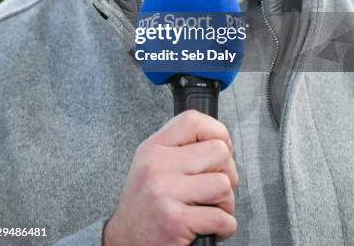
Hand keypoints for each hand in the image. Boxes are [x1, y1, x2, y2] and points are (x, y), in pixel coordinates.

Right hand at [103, 109, 237, 245]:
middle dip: (228, 172)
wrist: (125, 241)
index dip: (217, 131)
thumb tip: (223, 141)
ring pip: (223, 184)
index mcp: (154, 147)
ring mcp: (165, 192)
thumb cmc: (146, 203)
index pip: (193, 120)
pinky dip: (225, 226)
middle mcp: (157, 166)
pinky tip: (211, 227)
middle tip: (217, 188)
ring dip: (226, 203)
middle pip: (218, 151)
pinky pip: (221, 217)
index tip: (222, 147)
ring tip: (211, 208)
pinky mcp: (175, 221)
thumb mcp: (152, 163)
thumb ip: (181, 147)